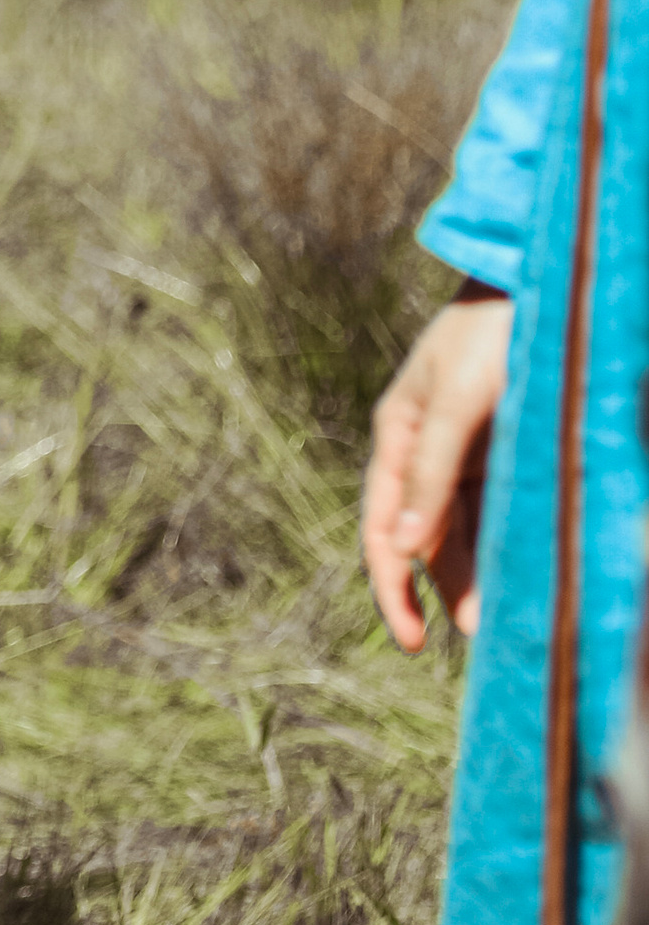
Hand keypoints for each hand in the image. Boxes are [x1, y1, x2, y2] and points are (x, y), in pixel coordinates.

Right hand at [361, 291, 510, 649]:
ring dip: (478, 575)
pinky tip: (520, 575)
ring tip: (503, 620)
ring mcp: (466, 453)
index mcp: (398, 433)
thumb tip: (400, 547)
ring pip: (465, 532)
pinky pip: (497, 512)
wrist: (542, 284)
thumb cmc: (490, 333)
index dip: (391, 586)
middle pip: (424, 537)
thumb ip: (429, 471)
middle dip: (444, 590)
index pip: (382, 527)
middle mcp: (427, 450)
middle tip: (477, 638)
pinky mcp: (503, 452)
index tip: (411, 640)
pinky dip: (504, 546)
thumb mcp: (457, 401)